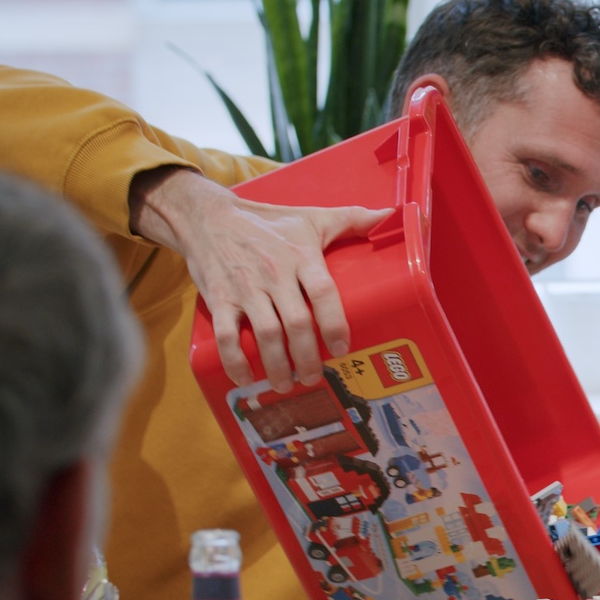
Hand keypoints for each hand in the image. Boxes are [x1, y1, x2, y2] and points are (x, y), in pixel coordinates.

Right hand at [132, 166, 387, 391]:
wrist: (207, 216)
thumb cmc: (268, 221)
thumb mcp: (311, 217)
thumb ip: (352, 219)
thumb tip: (392, 216)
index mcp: (300, 255)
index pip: (323, 292)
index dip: (334, 323)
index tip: (342, 349)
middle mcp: (274, 273)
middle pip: (296, 323)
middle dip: (307, 357)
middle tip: (313, 377)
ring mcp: (245, 288)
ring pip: (265, 334)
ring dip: (277, 365)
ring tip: (286, 384)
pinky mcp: (219, 298)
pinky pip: (226, 335)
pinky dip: (235, 361)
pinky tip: (246, 378)